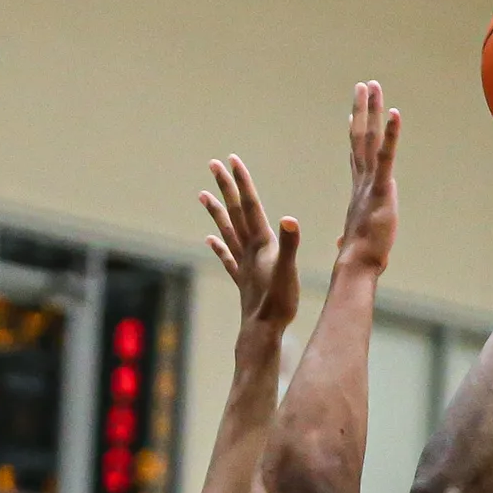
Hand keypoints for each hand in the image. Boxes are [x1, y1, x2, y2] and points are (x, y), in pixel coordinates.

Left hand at [201, 156, 299, 330]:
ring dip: (217, 212)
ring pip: (227, 231)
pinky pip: (227, 258)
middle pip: (235, 212)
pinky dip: (218, 246)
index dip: (242, 182)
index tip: (231, 159)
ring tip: (203, 194)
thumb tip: (288, 219)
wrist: (262, 332)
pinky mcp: (242, 280)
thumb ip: (289, 244)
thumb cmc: (278, 303)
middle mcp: (249, 250)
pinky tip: (209, 239)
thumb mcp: (288, 271)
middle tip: (213, 164)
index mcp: (261, 243)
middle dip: (225, 187)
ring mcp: (243, 265)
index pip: (250, 205)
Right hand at [336, 80, 399, 272]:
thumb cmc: (358, 259)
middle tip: (363, 87)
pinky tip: (395, 114)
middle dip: (362, 111)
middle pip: (361, 138)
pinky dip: (392, 135)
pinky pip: (387, 157)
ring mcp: (371, 183)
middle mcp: (363, 182)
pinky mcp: (382, 189)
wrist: (357, 265)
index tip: (351, 116)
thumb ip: (348, 238)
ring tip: (372, 86)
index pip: (356, 158)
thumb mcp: (354, 243)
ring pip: (370, 139)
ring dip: (372, 111)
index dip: (354, 136)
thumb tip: (341, 244)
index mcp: (359, 193)